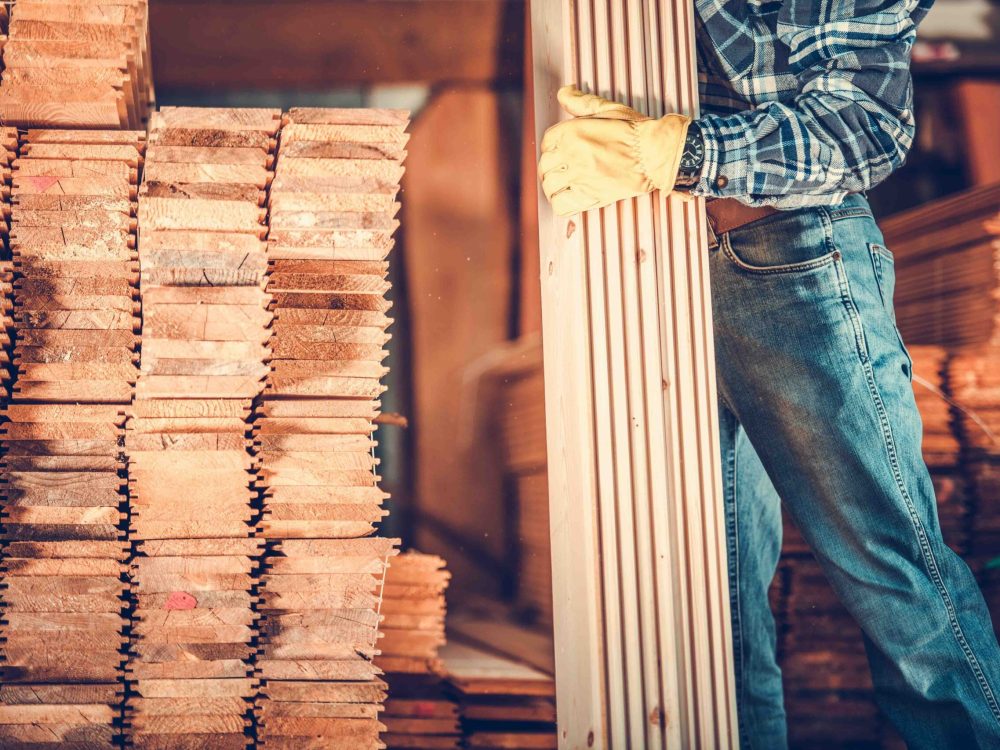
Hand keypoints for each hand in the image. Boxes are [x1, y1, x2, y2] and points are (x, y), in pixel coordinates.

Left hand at [538, 86, 690, 216]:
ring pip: (550, 186)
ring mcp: (579, 176)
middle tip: (565, 170)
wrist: (655, 153)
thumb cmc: (636, 131)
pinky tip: (570, 198)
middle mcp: (572, 153)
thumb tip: (564, 92)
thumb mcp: (608, 109)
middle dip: (553, 168)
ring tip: (566, 185)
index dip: (553, 148)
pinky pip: (561, 205)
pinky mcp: (589, 195)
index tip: (563, 153)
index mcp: (572, 131)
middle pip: (545, 165)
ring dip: (555, 187)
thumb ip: (582, 102)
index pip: (546, 142)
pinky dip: (561, 204)